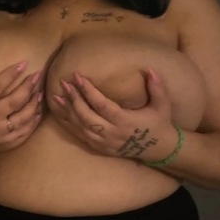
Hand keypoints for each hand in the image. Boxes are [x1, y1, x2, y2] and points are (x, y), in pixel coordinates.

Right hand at [0, 47, 43, 153]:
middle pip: (13, 102)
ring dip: (34, 104)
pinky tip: (38, 111)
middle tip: (37, 75)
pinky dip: (33, 122)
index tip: (24, 63)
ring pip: (22, 118)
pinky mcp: (5, 142)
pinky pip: (24, 132)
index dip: (11, 74)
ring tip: (40, 92)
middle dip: (28, 87)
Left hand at [53, 68, 177, 160]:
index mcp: (125, 121)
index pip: (101, 105)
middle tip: (64, 83)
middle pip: (86, 116)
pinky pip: (80, 136)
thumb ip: (158, 88)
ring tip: (57, 96)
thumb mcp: (162, 105)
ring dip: (67, 111)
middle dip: (73, 99)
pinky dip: (69, 124)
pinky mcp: (100, 148)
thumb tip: (151, 70)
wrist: (159, 150)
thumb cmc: (160, 123)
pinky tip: (60, 113)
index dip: (88, 90)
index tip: (77, 76)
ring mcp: (104, 143)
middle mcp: (112, 133)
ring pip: (80, 127)